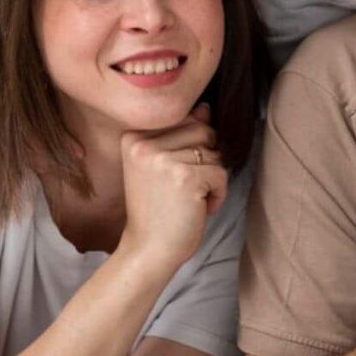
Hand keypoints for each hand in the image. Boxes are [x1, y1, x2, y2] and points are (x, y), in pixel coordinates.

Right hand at [115, 104, 225, 271]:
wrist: (148, 249)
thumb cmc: (158, 208)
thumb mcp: (161, 165)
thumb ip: (181, 134)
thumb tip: (205, 107)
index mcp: (133, 136)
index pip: (185, 119)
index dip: (191, 147)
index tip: (174, 174)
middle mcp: (144, 143)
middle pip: (203, 131)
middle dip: (205, 161)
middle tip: (183, 188)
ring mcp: (164, 159)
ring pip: (214, 153)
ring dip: (211, 179)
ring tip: (188, 198)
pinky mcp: (186, 176)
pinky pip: (221, 173)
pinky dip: (218, 194)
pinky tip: (197, 208)